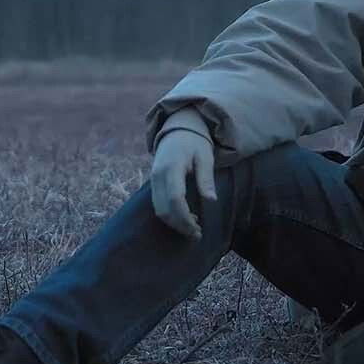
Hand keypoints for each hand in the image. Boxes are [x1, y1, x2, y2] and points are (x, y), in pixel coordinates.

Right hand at [150, 112, 216, 240]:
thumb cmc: (195, 143)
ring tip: (193, 227)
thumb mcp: (205, 157)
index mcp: (172, 167)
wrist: (178, 129)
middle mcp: (158, 175)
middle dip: (179, 225)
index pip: (174, 198)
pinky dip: (170, 215)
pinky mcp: (153, 182)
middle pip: (163, 208)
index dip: (185, 217)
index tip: (198, 229)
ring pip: (158, 209)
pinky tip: (185, 217)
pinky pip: (157, 204)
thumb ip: (206, 178)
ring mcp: (153, 179)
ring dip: (174, 222)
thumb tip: (211, 200)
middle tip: (197, 234)